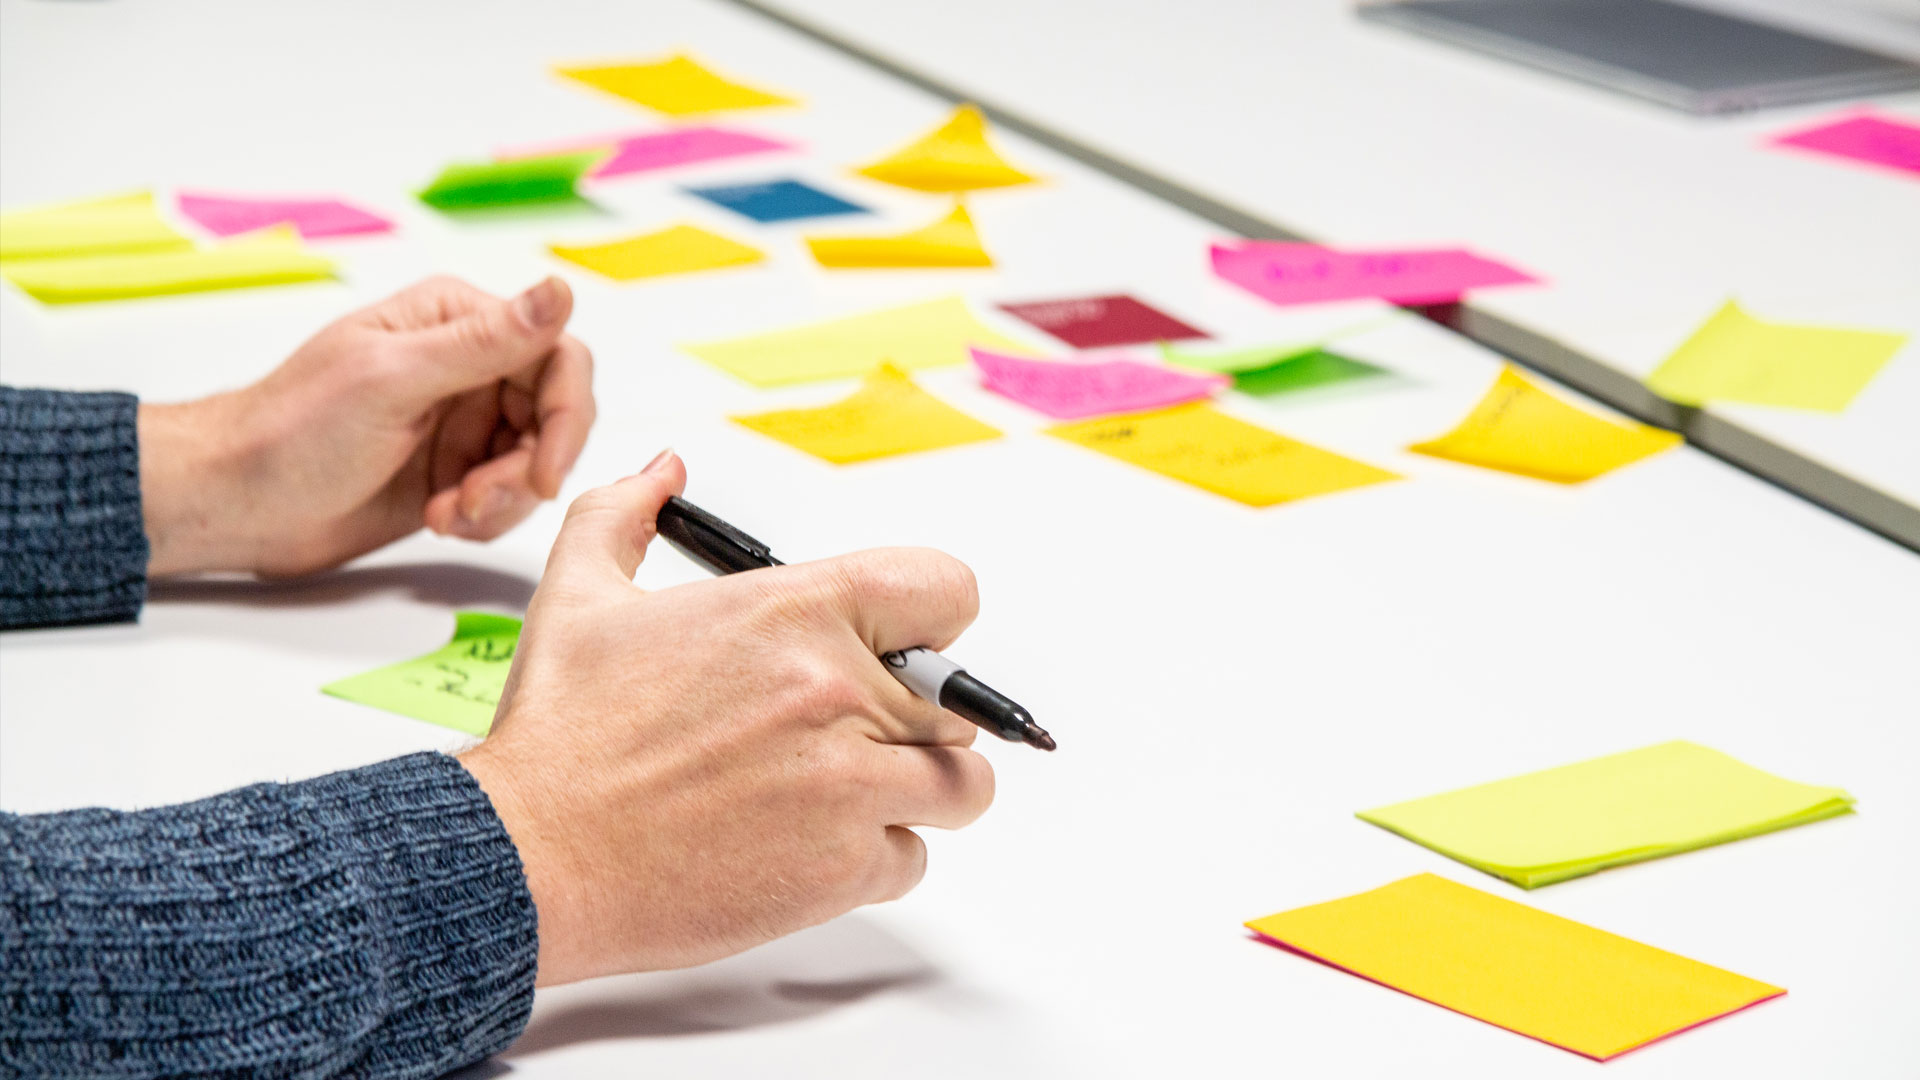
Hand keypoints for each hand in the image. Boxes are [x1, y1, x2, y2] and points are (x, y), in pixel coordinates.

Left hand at [139, 275, 595, 576]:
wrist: (237, 502)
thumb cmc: (292, 431)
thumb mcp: (392, 380)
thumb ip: (485, 342)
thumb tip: (561, 288)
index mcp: (456, 321)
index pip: (555, 354)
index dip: (566, 414)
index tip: (545, 472)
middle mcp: (468, 365)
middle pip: (554, 415)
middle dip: (527, 468)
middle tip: (479, 500)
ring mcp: (463, 421)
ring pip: (536, 462)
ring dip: (503, 499)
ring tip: (449, 514)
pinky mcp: (456, 471)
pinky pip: (509, 496)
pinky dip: (486, 517)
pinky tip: (438, 521)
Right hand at [458, 452, 996, 985]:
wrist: (532, 855)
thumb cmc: (559, 737)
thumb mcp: (579, 595)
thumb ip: (625, 514)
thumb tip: (661, 473)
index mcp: (793, 613)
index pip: (947, 591)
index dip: (931, 620)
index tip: (905, 646)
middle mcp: (837, 692)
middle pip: (954, 701)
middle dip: (911, 718)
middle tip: (845, 735)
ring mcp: (849, 785)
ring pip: (960, 784)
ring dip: (914, 790)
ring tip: (844, 794)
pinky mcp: (842, 868)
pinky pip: (913, 859)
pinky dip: (873, 860)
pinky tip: (807, 848)